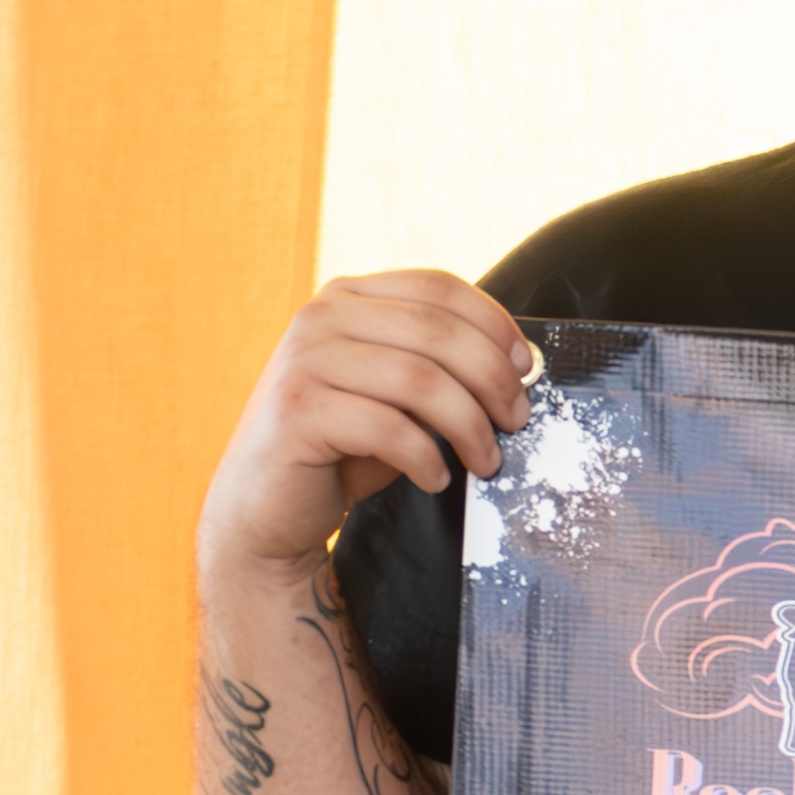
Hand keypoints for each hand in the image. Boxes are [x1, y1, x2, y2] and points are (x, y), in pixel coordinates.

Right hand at [198, 271, 529, 582]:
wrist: (269, 506)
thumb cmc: (344, 449)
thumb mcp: (395, 395)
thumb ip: (437, 368)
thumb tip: (516, 369)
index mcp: (349, 298)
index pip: (439, 288)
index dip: (494, 325)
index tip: (525, 369)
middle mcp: (322, 317)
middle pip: (439, 332)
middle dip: (493, 381)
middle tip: (515, 424)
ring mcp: (305, 360)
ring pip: (421, 381)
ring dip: (470, 427)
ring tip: (485, 461)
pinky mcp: (299, 411)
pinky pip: (389, 428)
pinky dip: (427, 459)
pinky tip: (435, 479)